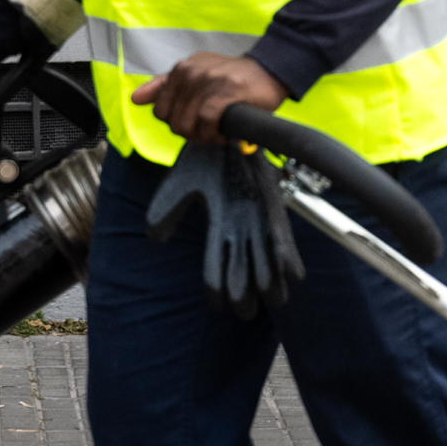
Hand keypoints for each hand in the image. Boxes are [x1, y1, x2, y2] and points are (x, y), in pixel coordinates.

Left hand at [132, 52, 285, 145]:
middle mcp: (190, 72)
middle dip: (190, 132)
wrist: (271, 70)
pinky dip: (214, 134)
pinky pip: (206, 122)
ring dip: (203, 136)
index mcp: (181, 69)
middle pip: (173, 122)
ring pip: (187, 124)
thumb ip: (165, 86)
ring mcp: (207, 81)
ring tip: (217, 131)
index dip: (177, 123)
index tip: (196, 122)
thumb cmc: (233, 77)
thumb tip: (135, 99)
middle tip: (209, 130)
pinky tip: (224, 132)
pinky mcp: (225, 93)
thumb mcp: (196, 73)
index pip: (160, 109)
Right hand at [145, 141, 306, 316]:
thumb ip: (167, 210)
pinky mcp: (275, 209)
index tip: (217, 305)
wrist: (228, 134)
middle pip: (244, 271)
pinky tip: (292, 273)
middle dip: (245, 295)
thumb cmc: (207, 160)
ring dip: (270, 282)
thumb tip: (154, 237)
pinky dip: (288, 257)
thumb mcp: (182, 185)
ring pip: (267, 261)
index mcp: (218, 227)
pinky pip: (284, 237)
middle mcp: (240, 228)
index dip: (216, 288)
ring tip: (273, 298)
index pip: (215, 266)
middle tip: (246, 311)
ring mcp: (259, 220)